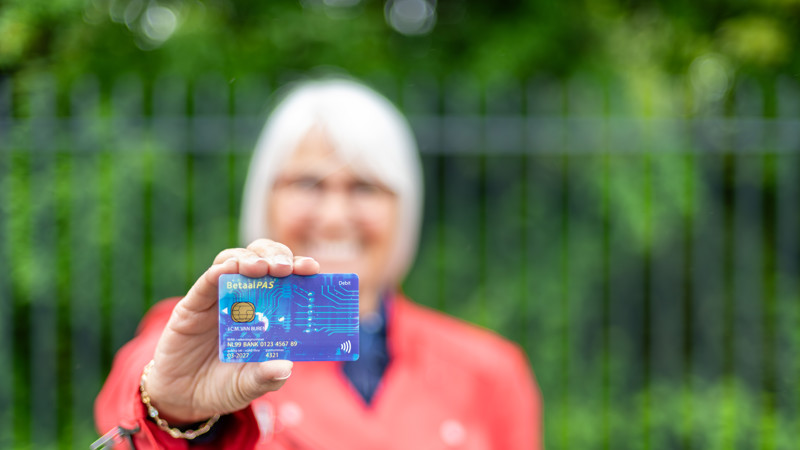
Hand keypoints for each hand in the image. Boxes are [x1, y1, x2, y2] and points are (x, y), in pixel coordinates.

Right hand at [144, 239, 319, 422]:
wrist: (184, 398)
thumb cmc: (225, 385)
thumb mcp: (249, 386)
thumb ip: (266, 378)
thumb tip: (286, 367)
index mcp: (266, 311)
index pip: (286, 278)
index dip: (299, 268)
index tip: (311, 268)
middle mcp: (244, 297)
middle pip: (262, 259)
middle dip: (276, 255)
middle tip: (285, 268)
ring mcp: (217, 298)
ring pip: (233, 260)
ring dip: (249, 258)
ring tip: (260, 268)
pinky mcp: (192, 305)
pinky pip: (205, 282)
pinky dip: (217, 271)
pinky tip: (227, 270)